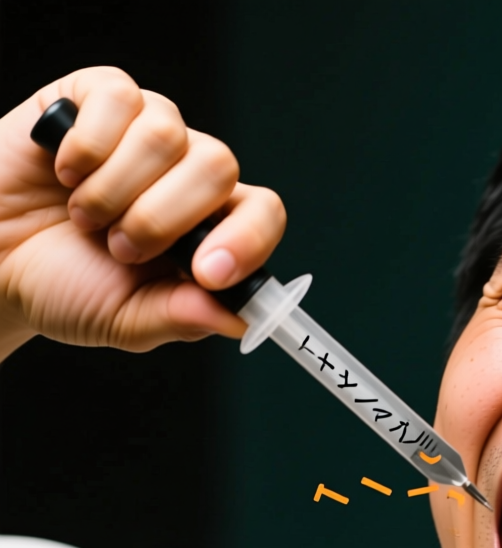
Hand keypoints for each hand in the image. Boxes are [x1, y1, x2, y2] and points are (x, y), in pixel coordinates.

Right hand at [0, 67, 285, 358]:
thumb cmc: (62, 285)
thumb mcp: (127, 320)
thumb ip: (183, 318)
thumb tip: (240, 318)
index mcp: (209, 229)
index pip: (263, 214)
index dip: (246, 239)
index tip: (206, 273)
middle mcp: (188, 177)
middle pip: (219, 166)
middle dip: (164, 217)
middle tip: (121, 248)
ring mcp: (148, 132)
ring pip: (167, 133)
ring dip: (117, 189)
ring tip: (86, 217)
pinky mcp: (100, 97)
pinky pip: (119, 98)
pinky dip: (86, 146)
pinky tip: (64, 172)